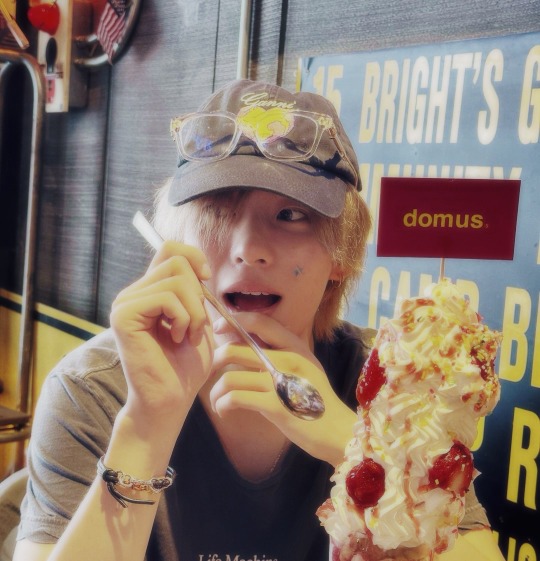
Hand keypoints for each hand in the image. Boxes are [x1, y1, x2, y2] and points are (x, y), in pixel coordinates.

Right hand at [110, 240, 214, 431]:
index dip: (194, 256)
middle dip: (199, 294)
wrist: (171, 399)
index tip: (206, 279)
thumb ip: (195, 290)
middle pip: (177, 261)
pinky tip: (176, 339)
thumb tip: (198, 266)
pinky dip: (183, 319)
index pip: (169, 248)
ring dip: (195, 311)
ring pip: (176, 280)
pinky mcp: (123, 316)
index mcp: (150, 291)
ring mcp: (126, 303)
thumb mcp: (199, 319)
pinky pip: (166, 298)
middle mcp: (134, 293)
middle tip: (196, 326)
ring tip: (188, 335)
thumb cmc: (186, 364)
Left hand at [208, 313, 356, 464]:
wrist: (338, 431)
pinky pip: (235, 398)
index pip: (260, 321)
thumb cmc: (315, 400)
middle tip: (213, 372)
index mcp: (295, 347)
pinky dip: (223, 404)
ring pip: (230, 377)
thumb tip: (243, 342)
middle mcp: (288, 359)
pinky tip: (225, 411)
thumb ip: (278, 354)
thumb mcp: (302, 368)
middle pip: (235, 349)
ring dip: (216, 391)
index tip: (218, 327)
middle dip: (216, 361)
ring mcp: (282, 382)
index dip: (234, 320)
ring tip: (218, 401)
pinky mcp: (275, 406)